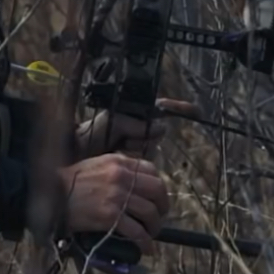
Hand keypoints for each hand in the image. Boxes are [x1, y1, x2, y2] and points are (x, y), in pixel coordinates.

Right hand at [57, 153, 171, 254]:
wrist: (51, 193)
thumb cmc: (70, 181)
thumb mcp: (97, 165)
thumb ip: (117, 170)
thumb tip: (136, 184)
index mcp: (119, 162)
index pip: (152, 170)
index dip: (159, 187)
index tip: (157, 198)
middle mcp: (122, 176)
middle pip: (157, 191)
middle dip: (163, 207)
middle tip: (159, 217)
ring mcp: (117, 196)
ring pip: (150, 212)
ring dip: (155, 226)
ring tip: (150, 233)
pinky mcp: (111, 216)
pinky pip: (137, 231)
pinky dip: (145, 242)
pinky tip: (146, 248)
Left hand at [74, 97, 200, 159]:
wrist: (77, 156)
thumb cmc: (91, 134)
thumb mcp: (112, 121)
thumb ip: (135, 123)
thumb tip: (160, 127)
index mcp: (134, 116)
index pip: (161, 110)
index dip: (178, 109)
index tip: (196, 110)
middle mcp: (139, 130)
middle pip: (155, 135)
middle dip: (139, 138)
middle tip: (122, 138)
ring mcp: (136, 147)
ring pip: (149, 150)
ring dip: (132, 149)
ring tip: (115, 147)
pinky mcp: (134, 164)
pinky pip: (143, 162)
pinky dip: (130, 158)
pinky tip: (117, 156)